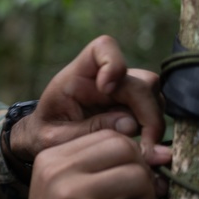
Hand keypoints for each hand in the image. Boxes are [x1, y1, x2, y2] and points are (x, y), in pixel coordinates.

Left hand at [7, 35, 167, 166]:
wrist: (44, 143)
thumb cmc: (45, 135)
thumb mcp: (55, 138)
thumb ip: (89, 131)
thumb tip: (132, 124)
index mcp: (77, 76)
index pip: (103, 48)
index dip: (113, 63)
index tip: (106, 89)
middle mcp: (103, 80)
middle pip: (141, 80)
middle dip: (147, 110)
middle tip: (145, 143)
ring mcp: (120, 94)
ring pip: (153, 95)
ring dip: (153, 121)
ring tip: (143, 150)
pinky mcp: (130, 110)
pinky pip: (154, 112)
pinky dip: (154, 130)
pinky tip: (145, 150)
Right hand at [10, 129, 158, 198]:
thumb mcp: (69, 191)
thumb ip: (104, 169)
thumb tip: (164, 154)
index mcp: (52, 158)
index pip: (109, 136)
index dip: (132, 157)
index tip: (133, 182)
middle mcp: (59, 172)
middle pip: (125, 149)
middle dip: (143, 175)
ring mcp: (76, 196)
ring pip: (138, 177)